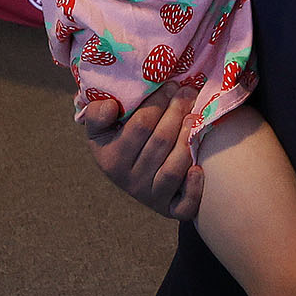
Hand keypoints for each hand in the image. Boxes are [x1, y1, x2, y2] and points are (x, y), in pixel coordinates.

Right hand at [76, 84, 204, 221]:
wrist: (134, 174)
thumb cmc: (120, 142)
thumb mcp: (101, 129)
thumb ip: (97, 114)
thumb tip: (110, 106)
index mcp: (111, 160)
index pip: (140, 126)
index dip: (158, 102)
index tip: (170, 85)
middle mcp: (130, 181)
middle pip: (160, 142)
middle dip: (177, 113)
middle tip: (189, 93)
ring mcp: (151, 197)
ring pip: (172, 169)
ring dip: (187, 141)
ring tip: (196, 117)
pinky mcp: (171, 210)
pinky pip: (183, 206)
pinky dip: (193, 189)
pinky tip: (199, 168)